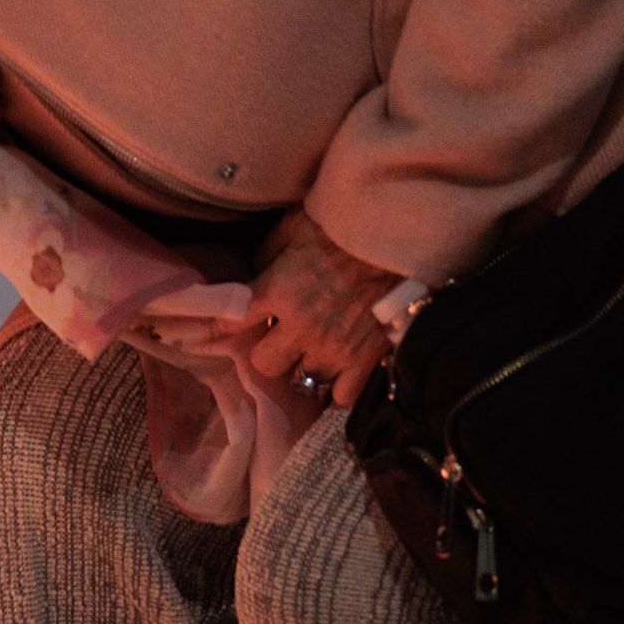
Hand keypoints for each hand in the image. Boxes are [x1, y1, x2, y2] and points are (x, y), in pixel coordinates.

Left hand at [240, 211, 401, 398]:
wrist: (401, 236)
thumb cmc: (345, 226)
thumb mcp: (294, 226)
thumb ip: (267, 254)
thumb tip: (251, 274)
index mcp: (279, 290)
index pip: (230, 323)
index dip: (221, 327)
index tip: (222, 330)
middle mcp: (301, 326)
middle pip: (264, 364)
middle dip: (269, 352)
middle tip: (280, 340)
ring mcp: (333, 347)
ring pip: (301, 382)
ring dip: (303, 368)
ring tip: (312, 355)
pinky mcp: (365, 360)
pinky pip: (340, 396)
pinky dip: (337, 389)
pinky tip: (338, 374)